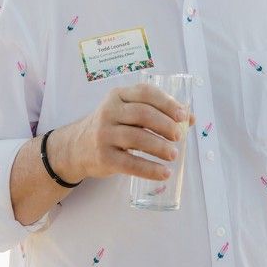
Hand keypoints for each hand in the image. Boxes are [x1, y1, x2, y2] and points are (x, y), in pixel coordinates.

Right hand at [66, 83, 194, 182]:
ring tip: (173, 155)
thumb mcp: (127, 112)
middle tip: (179, 136)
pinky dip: (149, 169)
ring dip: (159, 147)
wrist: (76, 147)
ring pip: (136, 138)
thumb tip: (190, 119)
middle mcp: (109, 112)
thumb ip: (156, 112)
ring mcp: (104, 134)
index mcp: (118, 96)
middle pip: (142, 114)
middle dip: (165, 125)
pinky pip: (130, 163)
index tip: (183, 115)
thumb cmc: (111, 127)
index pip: (145, 93)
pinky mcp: (104, 157)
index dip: (167, 103)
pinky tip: (163, 173)